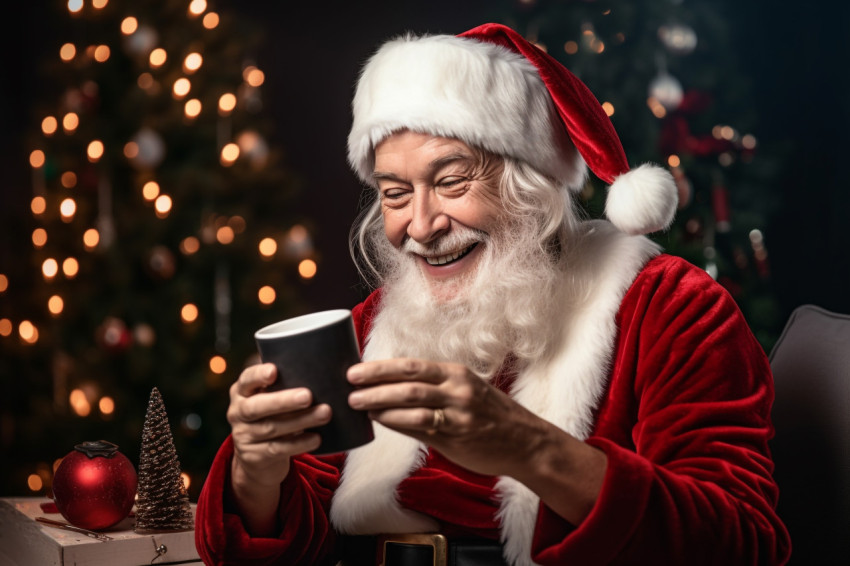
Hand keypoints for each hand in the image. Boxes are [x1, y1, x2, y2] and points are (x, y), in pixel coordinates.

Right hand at [227, 363, 331, 489]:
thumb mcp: (271, 398)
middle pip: (257, 406)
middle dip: (283, 401)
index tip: (274, 371)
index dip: (258, 375)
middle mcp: (237, 412)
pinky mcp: (254, 456)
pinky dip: (299, 443)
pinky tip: (316, 437)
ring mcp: (243, 436)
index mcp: (242, 392)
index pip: (247, 379)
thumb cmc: (272, 416)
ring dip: (301, 420)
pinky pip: (278, 449)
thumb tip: (318, 371)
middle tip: (308, 396)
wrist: (258, 458)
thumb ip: (285, 385)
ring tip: (324, 413)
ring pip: (271, 428)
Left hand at [346, 358, 554, 478]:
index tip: (356, 369)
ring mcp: (457, 411)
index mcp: (456, 373)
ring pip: (411, 400)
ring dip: (380, 400)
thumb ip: (433, 391)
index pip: (411, 365)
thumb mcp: (466, 393)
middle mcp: (456, 387)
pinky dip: (397, 420)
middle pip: (408, 378)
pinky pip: (421, 424)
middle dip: (374, 379)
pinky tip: (380, 420)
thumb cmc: (491, 418)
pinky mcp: (457, 434)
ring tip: (357, 403)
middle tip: (348, 383)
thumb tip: (391, 391)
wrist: (525, 442)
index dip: (381, 366)